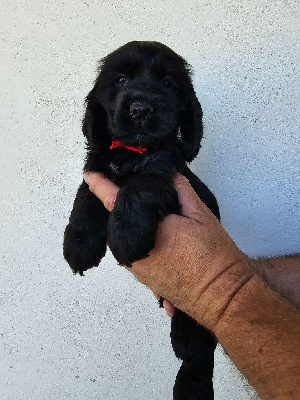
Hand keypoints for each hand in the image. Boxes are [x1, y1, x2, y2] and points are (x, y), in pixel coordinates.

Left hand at [84, 172, 249, 329]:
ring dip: (133, 222)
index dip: (100, 185)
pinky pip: (134, 251)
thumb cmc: (214, 256)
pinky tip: (157, 233)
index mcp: (143, 232)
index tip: (89, 174)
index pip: (114, 201)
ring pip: (126, 236)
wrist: (222, 297)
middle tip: (134, 186)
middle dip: (124, 202)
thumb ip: (180, 189)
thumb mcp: (201, 214)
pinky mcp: (143, 279)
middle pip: (119, 220)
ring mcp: (135, 268)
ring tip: (150, 210)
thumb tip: (166, 173)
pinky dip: (141, 238)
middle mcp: (130, 252)